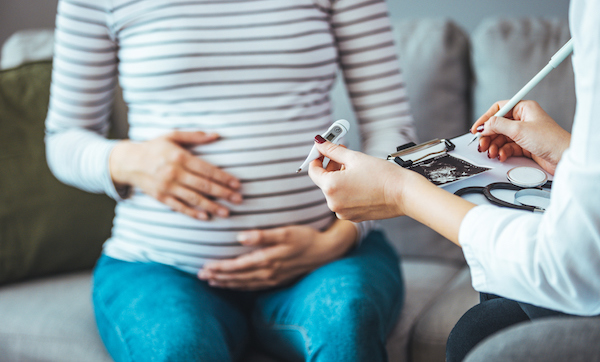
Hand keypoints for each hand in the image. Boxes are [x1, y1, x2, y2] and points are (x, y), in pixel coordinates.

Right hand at [109, 131, 242, 219]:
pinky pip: (179, 207)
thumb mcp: (172, 136)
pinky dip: (192, 213)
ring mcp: (167, 186)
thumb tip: (216, 135)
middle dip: (223, 193)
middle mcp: (174, 173)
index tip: (237, 184)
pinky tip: (206, 217)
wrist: (128, 161)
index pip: (207, 169)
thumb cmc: (154, 147)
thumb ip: (194, 136)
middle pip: (203, 185)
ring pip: (194, 198)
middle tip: (239, 199)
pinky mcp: (161, 197)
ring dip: (212, 206)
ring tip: (227, 212)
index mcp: (180, 157)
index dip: (224, 177)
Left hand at [198, 221, 356, 290]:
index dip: (219, 268)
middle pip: (237, 277)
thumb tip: (239, 237)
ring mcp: (274, 278)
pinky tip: (235, 285)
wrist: (326, 251)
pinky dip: (241, 286)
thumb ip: (262, 235)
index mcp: (267, 260)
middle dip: (218, 277)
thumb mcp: (285, 232)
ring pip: (244, 284)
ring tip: (212, 282)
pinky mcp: (279, 279)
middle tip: (201, 276)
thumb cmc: (305, 237)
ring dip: (227, 283)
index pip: (236, 267)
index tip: (204, 267)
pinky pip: (254, 286)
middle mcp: (268, 272)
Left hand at [308, 140, 417, 221]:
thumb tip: (319, 142)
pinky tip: (361, 182)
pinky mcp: (353, 217)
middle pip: (324, 181)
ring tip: (356, 168)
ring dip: (340, 178)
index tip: (323, 151)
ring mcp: (343, 212)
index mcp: (331, 187)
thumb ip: (333, 150)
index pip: (313, 171)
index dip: (317, 158)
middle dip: (331, 166)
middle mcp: (333, 203)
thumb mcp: (355, 157)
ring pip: (335, 191)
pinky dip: (348, 190)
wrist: (404, 194)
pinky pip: (344, 201)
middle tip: (342, 153)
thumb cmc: (383, 176)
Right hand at [472, 100, 570, 174]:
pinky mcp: (525, 145)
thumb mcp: (519, 130)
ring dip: (494, 145)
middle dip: (489, 135)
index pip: (499, 109)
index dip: (486, 118)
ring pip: (502, 137)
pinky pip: (508, 146)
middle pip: (498, 125)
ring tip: (491, 152)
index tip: (477, 128)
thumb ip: (498, 125)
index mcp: (524, 108)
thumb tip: (484, 125)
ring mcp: (524, 133)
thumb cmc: (550, 140)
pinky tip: (501, 155)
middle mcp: (524, 119)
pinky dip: (502, 151)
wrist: (564, 156)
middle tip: (482, 144)